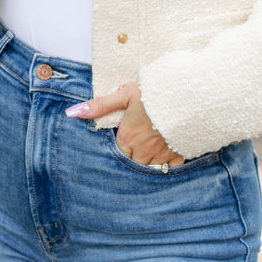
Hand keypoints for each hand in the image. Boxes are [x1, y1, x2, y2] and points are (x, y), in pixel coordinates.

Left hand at [66, 81, 184, 166]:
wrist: (188, 94)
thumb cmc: (154, 92)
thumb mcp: (125, 94)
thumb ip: (100, 106)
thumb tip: (74, 112)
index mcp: (128, 137)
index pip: (116, 155)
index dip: (117, 152)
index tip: (120, 146)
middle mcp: (143, 150)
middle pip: (131, 165)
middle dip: (131, 160)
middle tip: (133, 152)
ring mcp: (161, 154)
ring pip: (149, 169)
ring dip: (146, 165)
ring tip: (146, 156)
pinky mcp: (178, 154)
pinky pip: (170, 170)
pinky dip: (166, 167)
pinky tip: (164, 159)